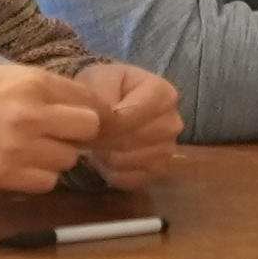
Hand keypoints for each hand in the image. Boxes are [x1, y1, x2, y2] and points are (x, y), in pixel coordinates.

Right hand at [0, 61, 104, 192]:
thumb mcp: (1, 75)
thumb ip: (41, 87)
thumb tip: (80, 104)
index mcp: (31, 82)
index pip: (88, 98)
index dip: (90, 109)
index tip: (83, 117)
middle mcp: (31, 114)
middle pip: (88, 128)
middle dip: (79, 133)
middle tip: (60, 134)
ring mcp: (20, 148)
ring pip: (69, 159)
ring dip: (56, 156)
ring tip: (30, 149)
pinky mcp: (7, 176)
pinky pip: (47, 182)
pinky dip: (39, 177)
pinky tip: (19, 165)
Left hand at [71, 61, 185, 186]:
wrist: (119, 100)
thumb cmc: (110, 85)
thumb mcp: (101, 78)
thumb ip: (99, 96)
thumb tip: (99, 122)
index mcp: (164, 94)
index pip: (127, 118)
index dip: (101, 123)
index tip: (84, 121)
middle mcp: (173, 123)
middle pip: (127, 141)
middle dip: (101, 139)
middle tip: (86, 133)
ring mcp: (168, 150)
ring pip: (123, 162)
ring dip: (102, 155)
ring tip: (95, 141)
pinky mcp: (158, 172)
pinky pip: (126, 180)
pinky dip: (108, 171)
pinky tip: (104, 156)